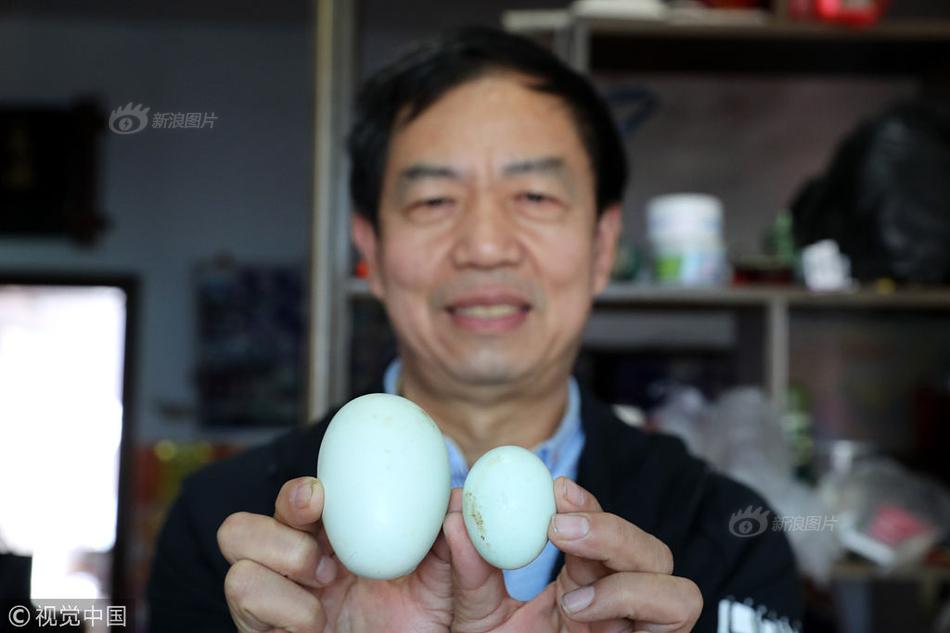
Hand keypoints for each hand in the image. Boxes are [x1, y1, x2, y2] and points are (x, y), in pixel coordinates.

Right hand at [217, 476, 453, 632]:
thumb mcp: (472, 604)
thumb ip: (473, 561)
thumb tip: (459, 511)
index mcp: (361, 541)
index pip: (326, 490)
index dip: (321, 477)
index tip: (327, 488)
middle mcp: (315, 559)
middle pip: (277, 495)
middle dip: (287, 499)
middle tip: (317, 511)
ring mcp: (284, 590)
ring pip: (238, 533)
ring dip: (280, 549)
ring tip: (322, 580)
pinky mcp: (263, 624)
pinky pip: (242, 586)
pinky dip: (276, 599)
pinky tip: (312, 621)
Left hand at [445, 477, 702, 632]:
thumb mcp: (471, 621)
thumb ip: (467, 574)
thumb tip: (455, 519)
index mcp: (578, 589)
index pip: (597, 534)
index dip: (584, 505)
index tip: (554, 488)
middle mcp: (614, 609)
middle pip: (641, 547)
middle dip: (608, 524)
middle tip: (559, 524)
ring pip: (669, 572)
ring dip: (625, 559)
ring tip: (568, 584)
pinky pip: (676, 611)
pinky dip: (634, 596)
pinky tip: (580, 610)